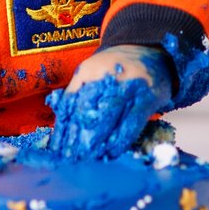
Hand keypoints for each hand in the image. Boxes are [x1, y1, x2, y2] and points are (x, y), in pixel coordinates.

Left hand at [46, 45, 174, 158]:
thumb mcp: (91, 72)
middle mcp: (108, 77)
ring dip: (97, 142)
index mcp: (89, 70)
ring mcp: (129, 87)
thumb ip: (75, 93)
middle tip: (72, 158)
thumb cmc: (114, 69)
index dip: (63, 128)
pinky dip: (120, 141)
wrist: (150, 51)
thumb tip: (60, 121)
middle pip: (88, 112)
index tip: (58, 148)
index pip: (70, 103)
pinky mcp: (147, 98)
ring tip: (89, 158)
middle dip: (77, 138)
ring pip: (109, 118)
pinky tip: (111, 152)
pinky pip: (131, 124)